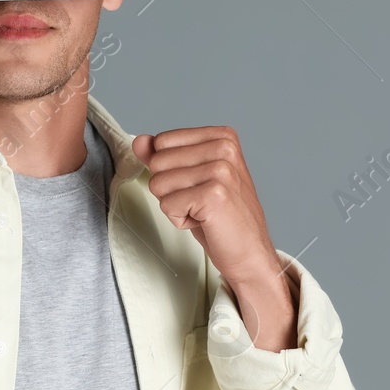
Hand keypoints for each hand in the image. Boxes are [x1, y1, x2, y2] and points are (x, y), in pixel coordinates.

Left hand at [131, 126, 295, 347]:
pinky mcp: (214, 194)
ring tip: (202, 212)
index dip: (170, 170)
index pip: (162, 141)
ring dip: (174, 205)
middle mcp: (224, 148)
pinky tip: (203, 221)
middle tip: (200, 202)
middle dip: (170, 189)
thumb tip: (140, 141)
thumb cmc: (222, 216)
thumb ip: (165, 156)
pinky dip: (179, 220)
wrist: (249, 253)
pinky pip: (167, 205)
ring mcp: (221, 170)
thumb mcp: (191, 178)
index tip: (197, 185)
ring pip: (158, 183)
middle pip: (157, 162)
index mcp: (222, 137)